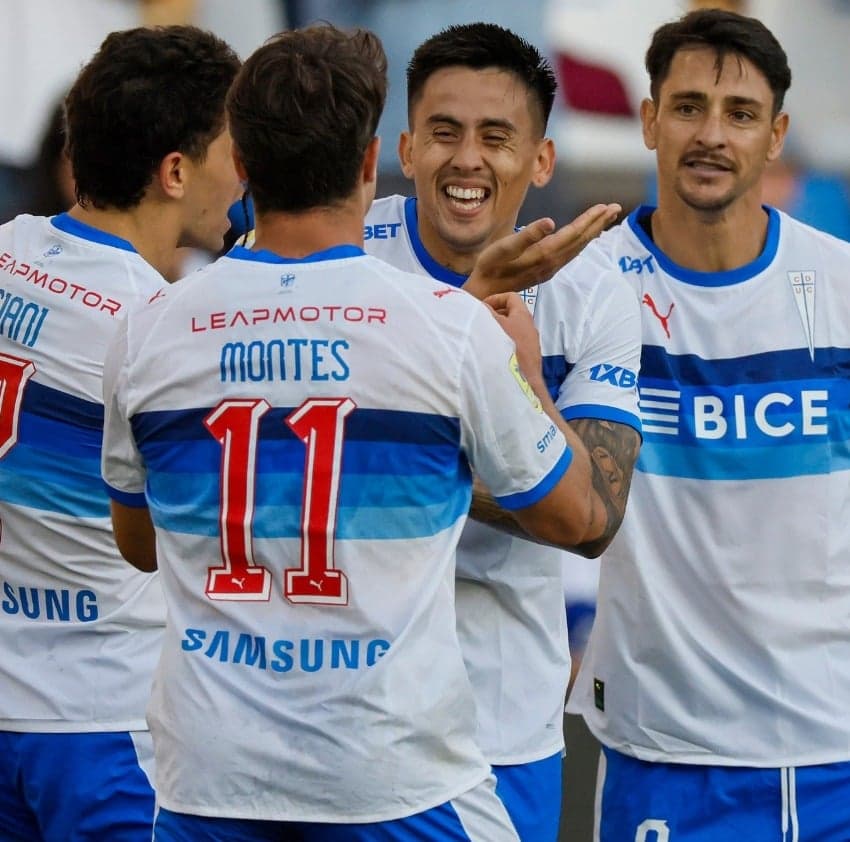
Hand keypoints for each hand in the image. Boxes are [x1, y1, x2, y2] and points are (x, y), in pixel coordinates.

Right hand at [463, 202, 620, 299]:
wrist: (486, 295)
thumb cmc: (489, 268)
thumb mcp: (503, 249)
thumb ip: (526, 235)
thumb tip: (550, 222)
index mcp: (544, 253)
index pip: (573, 233)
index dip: (589, 219)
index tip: (605, 206)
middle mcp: (552, 262)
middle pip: (581, 240)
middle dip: (598, 223)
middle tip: (615, 208)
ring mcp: (550, 268)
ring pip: (578, 248)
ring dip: (593, 233)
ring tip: (606, 220)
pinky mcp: (546, 271)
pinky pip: (571, 254)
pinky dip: (582, 243)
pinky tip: (584, 238)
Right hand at [485, 292, 542, 390]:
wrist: (521, 380)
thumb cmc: (505, 346)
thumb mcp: (491, 324)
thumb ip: (484, 311)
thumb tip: (479, 306)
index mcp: (523, 315)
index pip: (511, 297)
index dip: (495, 298)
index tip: (482, 307)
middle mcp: (531, 328)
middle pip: (512, 315)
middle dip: (495, 316)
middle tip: (481, 322)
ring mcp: (532, 345)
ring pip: (514, 332)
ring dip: (499, 332)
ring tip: (485, 339)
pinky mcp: (530, 360)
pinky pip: (516, 347)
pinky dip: (504, 346)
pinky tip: (494, 355)